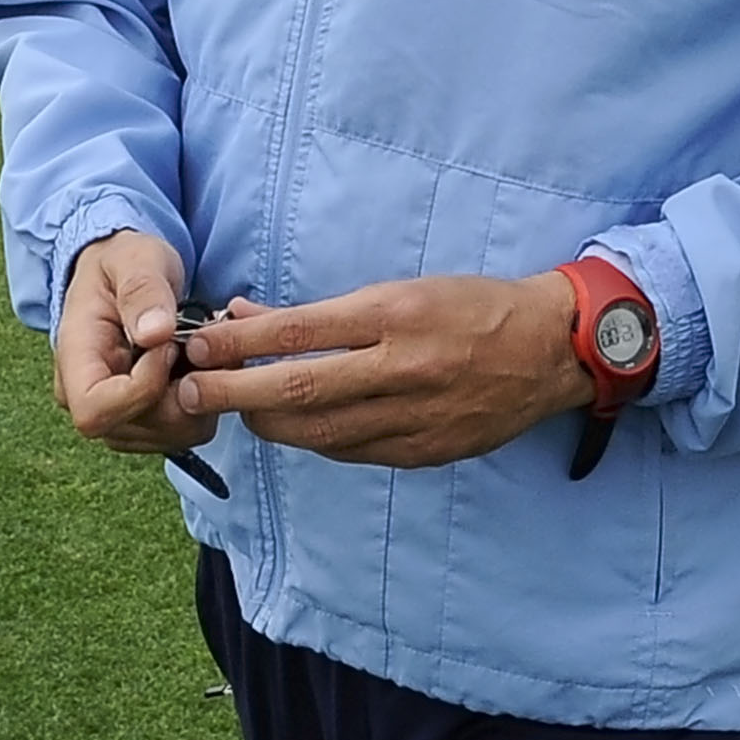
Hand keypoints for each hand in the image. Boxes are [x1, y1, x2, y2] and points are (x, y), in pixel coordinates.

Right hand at [56, 228, 223, 465]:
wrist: (124, 273)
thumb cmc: (124, 263)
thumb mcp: (135, 259)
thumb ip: (143, 291)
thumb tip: (155, 334)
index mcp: (74, 360)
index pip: (95, 411)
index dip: (143, 388)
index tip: (168, 344)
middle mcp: (84, 397)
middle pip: (136, 428)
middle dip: (182, 390)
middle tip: (199, 343)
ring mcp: (114, 414)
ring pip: (167, 436)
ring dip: (198, 396)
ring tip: (201, 350)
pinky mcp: (142, 420)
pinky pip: (182, 431)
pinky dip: (204, 402)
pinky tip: (201, 365)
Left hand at [174, 272, 593, 469]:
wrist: (552, 349)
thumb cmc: (472, 307)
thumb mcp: (402, 288)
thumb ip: (325, 310)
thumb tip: (248, 316)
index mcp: (396, 315)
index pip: (300, 332)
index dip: (240, 344)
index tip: (198, 346)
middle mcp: (402, 368)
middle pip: (299, 390)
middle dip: (233, 393)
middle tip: (188, 391)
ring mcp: (414, 417)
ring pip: (318, 433)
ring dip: (266, 424)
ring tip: (235, 411)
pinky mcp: (424, 452)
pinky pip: (351, 451)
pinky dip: (313, 440)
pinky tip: (293, 428)